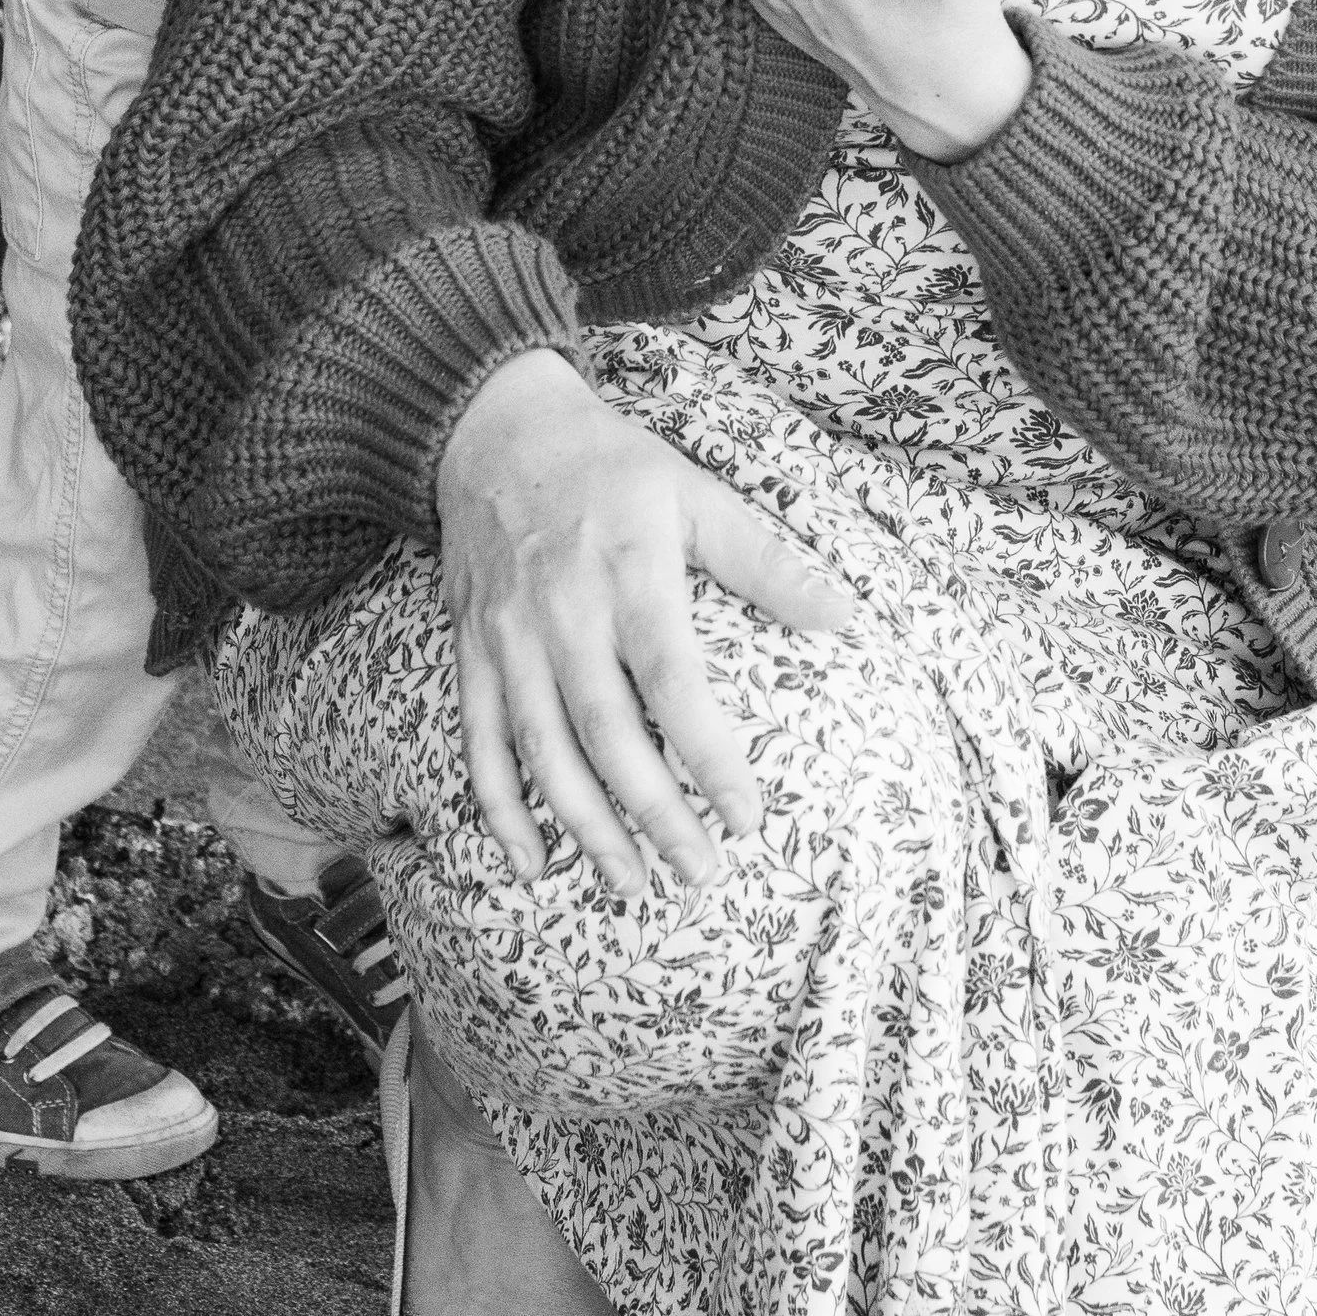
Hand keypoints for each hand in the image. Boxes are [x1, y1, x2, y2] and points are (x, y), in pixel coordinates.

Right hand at [436, 348, 858, 896]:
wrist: (495, 430)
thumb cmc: (611, 465)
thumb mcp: (695, 492)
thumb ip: (765, 561)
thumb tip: (845, 616)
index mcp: (630, 573)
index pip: (674, 683)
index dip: (710, 757)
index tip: (748, 818)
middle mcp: (564, 614)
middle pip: (610, 736)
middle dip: (655, 817)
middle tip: (701, 876)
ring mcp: (509, 639)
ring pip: (545, 755)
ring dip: (587, 830)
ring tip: (634, 885)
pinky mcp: (471, 653)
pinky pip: (479, 746)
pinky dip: (501, 813)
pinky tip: (532, 866)